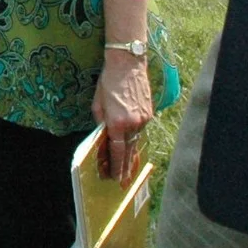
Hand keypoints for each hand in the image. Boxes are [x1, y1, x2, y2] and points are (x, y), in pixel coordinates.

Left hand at [95, 51, 154, 178]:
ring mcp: (143, 119)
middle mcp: (133, 124)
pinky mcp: (149, 114)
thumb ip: (100, 123)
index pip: (117, 151)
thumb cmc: (108, 81)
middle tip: (123, 182)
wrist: (128, 64)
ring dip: (131, 156)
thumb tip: (104, 138)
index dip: (116, 166)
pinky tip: (133, 149)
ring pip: (136, 142)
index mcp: (117, 122)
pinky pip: (141, 132)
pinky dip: (136, 140)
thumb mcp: (97, 103)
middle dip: (126, 168)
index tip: (115, 177)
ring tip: (128, 170)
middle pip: (129, 151)